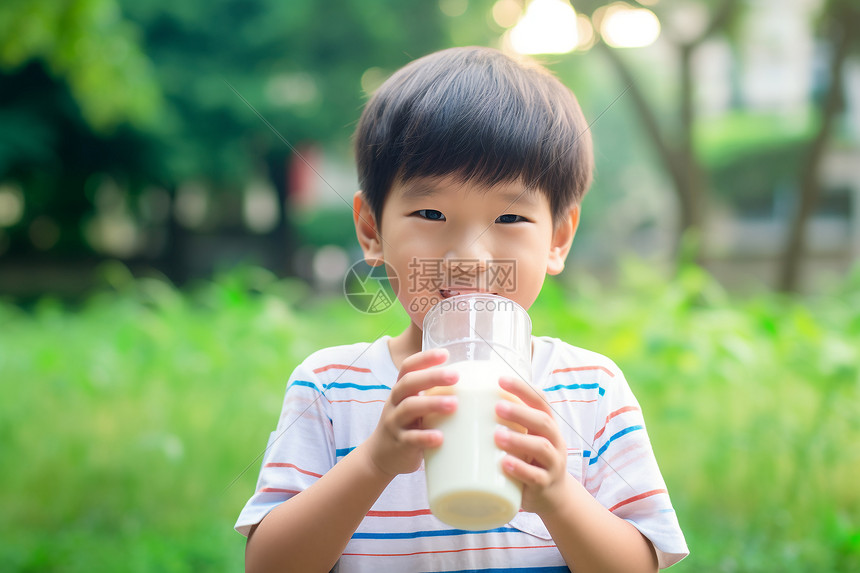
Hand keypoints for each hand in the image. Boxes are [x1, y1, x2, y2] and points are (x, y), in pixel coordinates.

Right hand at [363, 349, 458, 476]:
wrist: (380, 456)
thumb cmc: (407, 426)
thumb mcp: (414, 406)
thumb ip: (433, 395)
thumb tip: (473, 386)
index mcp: (401, 390)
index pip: (408, 367)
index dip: (425, 358)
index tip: (445, 354)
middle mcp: (395, 402)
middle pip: (409, 383)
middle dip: (432, 377)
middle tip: (455, 376)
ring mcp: (395, 423)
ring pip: (409, 408)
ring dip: (432, 404)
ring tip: (454, 404)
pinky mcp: (399, 444)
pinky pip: (410, 439)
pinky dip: (425, 437)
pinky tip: (440, 437)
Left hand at [494, 375, 570, 514]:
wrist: (553, 496)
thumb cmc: (530, 460)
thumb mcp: (525, 438)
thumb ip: (506, 423)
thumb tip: (466, 404)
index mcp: (547, 425)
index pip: (540, 400)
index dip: (523, 388)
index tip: (500, 379)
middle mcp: (554, 440)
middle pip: (543, 420)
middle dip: (520, 412)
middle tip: (496, 407)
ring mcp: (553, 463)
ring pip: (541, 447)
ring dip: (519, 440)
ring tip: (497, 436)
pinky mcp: (545, 484)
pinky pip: (536, 476)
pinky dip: (521, 470)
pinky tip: (505, 464)